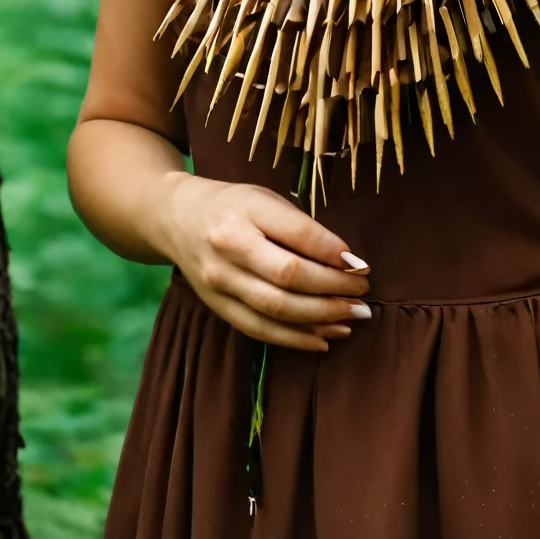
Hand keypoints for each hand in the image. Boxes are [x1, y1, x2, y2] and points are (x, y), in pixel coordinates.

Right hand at [157, 172, 371, 352]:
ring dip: (321, 318)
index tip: (361, 265)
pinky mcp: (216, 307)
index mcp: (245, 210)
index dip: (334, 253)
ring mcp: (219, 281)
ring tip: (352, 318)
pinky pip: (260, 330)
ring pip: (276, 309)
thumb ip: (300, 227)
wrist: (177, 219)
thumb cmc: (234, 205)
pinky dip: (295, 339)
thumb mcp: (265, 200)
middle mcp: (229, 246)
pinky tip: (324, 338)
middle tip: (362, 294)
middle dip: (333, 290)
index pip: (298, 235)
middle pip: (289, 277)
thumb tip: (346, 263)